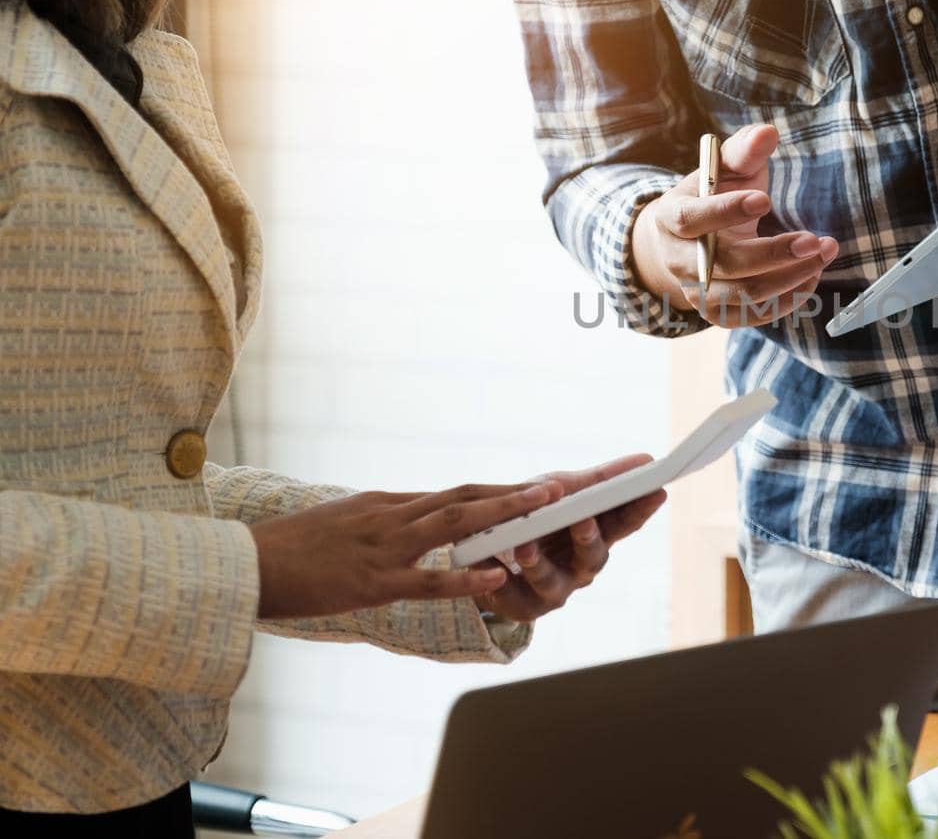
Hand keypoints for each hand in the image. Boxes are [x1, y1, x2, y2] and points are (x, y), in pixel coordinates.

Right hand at [250, 483, 561, 619]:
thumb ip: (383, 523)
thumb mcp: (344, 524)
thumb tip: (416, 521)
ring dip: (503, 515)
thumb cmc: (291, 550)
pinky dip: (465, 575)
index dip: (498, 492)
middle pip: (464, 498)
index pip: (454, 494)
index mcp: (386, 504)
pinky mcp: (372, 582)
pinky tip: (497, 576)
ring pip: (454, 524)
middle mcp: (391, 516)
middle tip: (559, 488)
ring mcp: (383, 547)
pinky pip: (427, 578)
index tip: (534, 490)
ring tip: (543, 511)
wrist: (245, 565)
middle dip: (514, 494)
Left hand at [473, 454, 667, 623]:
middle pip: (594, 556)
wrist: (491, 553)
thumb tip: (645, 460)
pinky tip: (491, 571)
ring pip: (552, 582)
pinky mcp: (523, 606)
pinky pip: (513, 597)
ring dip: (539, 564)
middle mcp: (581, 566)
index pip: (624, 522)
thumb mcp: (562, 491)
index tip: (656, 490)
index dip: (641, 509)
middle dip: (589, 539)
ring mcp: (554, 589)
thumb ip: (598, 481)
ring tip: (524, 547)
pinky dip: (501, 583)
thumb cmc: (537, 518)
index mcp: (596, 535)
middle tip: (583, 520)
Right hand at [632, 123, 839, 326]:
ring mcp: (698, 293)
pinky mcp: (719, 314)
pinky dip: (787, 299)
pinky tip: (812, 275)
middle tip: (814, 240)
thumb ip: (743, 151)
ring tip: (823, 253)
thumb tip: (768, 132)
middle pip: (725, 265)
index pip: (692, 219)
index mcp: (671, 219)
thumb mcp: (721, 169)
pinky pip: (755, 316)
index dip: (726, 211)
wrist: (683, 242)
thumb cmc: (710, 196)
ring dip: (789, 278)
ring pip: (744, 295)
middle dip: (774, 253)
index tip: (765, 200)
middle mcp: (681, 261)